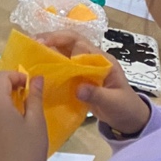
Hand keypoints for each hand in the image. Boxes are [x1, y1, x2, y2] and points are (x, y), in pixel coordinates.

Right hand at [35, 31, 150, 135]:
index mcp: (103, 60)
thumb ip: (97, 95)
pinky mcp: (79, 78)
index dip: (61, 41)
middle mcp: (92, 59)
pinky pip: (63, 66)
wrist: (130, 120)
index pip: (80, 43)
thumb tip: (79, 89)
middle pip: (70, 42)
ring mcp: (85, 68)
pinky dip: (51, 65)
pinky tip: (39, 69)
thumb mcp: (114, 103)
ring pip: (64, 52)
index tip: (43, 44)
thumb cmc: (125, 108)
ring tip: (30, 53)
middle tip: (31, 44)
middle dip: (51, 40)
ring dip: (48, 50)